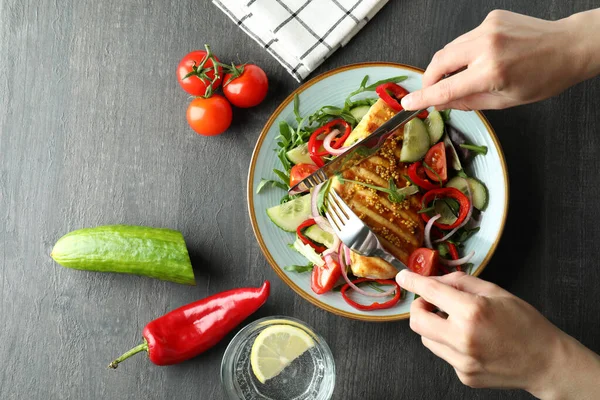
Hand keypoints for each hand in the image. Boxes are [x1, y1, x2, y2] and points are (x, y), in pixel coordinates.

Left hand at [396, 270, 599, 398]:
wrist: (546, 362)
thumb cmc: (525, 323)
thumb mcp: (495, 292)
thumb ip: (461, 283)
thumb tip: (436, 279)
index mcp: (472, 312)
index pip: (431, 292)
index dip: (413, 282)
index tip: (403, 277)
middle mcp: (463, 338)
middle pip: (417, 321)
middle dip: (419, 308)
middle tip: (431, 302)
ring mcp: (463, 361)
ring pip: (428, 339)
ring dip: (435, 327)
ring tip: (459, 323)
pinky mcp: (465, 376)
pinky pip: (445, 354)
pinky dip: (451, 344)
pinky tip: (473, 342)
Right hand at [401, 9, 599, 110]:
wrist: (568, 47)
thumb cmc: (544, 77)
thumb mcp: (505, 100)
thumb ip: (468, 101)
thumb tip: (441, 102)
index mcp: (492, 72)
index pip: (446, 88)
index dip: (424, 97)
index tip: (409, 103)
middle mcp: (487, 46)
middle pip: (439, 62)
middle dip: (430, 78)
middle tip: (431, 91)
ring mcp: (488, 28)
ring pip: (449, 49)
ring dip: (447, 65)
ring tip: (459, 77)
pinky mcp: (490, 18)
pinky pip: (465, 38)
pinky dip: (464, 52)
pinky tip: (478, 59)